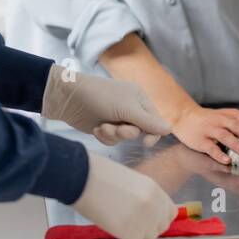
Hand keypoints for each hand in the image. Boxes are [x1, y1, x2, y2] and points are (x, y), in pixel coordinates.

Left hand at [42, 64, 171, 145]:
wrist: (68, 98)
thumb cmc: (100, 97)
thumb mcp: (127, 108)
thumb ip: (149, 122)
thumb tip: (170, 130)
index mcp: (139, 99)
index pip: (155, 121)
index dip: (153, 133)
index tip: (146, 142)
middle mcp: (130, 108)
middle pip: (140, 131)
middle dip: (127, 132)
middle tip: (118, 128)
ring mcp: (117, 118)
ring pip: (125, 137)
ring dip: (114, 134)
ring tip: (102, 127)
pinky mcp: (105, 127)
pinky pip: (112, 139)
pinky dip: (105, 136)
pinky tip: (96, 128)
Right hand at [72, 151, 177, 238]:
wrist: (82, 178)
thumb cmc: (100, 175)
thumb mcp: (132, 181)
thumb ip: (144, 197)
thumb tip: (147, 213)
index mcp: (155, 190)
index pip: (170, 212)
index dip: (160, 217)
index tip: (149, 218)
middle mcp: (154, 205)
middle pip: (161, 227)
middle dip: (149, 226)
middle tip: (132, 222)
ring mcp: (144, 219)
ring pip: (149, 236)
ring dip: (137, 232)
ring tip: (121, 221)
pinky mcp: (130, 232)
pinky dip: (126, 237)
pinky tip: (115, 225)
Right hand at [172, 105, 238, 164]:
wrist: (184, 116)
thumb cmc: (211, 119)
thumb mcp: (227, 116)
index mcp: (232, 116)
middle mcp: (222, 121)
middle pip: (238, 128)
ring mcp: (210, 130)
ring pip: (225, 137)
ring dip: (237, 145)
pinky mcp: (200, 140)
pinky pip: (210, 148)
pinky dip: (218, 154)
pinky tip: (226, 160)